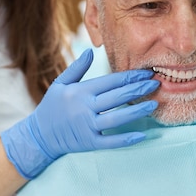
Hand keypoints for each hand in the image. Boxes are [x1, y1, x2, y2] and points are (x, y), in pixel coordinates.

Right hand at [1, 48, 158, 178]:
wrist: (39, 136)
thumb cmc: (51, 108)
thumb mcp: (60, 84)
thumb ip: (77, 69)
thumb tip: (91, 52)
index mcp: (80, 92)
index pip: (110, 81)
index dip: (130, 77)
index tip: (145, 73)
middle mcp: (85, 108)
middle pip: (117, 97)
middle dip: (138, 89)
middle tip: (157, 83)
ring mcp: (87, 127)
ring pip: (117, 118)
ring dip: (137, 111)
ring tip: (153, 105)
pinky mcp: (89, 142)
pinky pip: (111, 141)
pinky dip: (126, 139)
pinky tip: (142, 135)